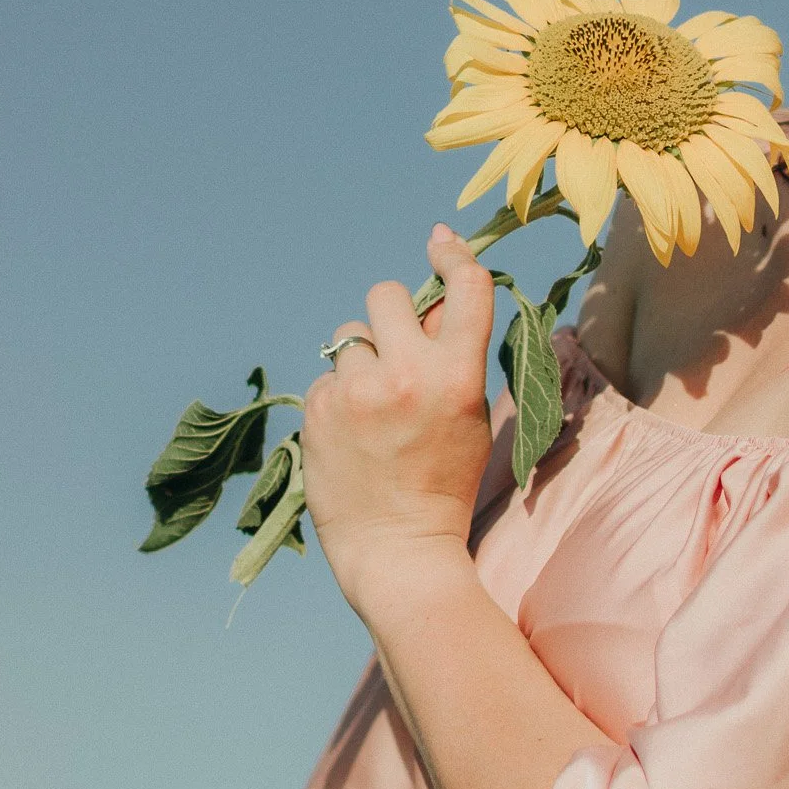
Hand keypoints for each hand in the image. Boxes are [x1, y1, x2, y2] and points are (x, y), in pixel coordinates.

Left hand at [300, 225, 494, 611]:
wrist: (397, 548)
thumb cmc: (443, 482)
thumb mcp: (470, 416)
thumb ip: (455, 357)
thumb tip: (437, 304)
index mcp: (457, 377)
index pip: (464, 289)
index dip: (454, 255)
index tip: (442, 240)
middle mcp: (406, 376)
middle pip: (388, 295)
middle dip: (393, 315)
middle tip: (397, 348)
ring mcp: (356, 393)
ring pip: (350, 334)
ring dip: (362, 356)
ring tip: (372, 403)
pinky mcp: (318, 411)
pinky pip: (327, 375)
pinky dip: (339, 394)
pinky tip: (351, 431)